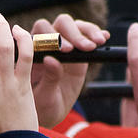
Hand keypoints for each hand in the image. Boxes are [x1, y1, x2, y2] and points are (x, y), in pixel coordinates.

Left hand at [30, 13, 108, 127]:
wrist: (51, 112)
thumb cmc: (42, 106)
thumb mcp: (45, 97)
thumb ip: (48, 79)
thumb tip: (51, 59)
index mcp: (33, 52)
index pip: (41, 32)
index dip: (54, 37)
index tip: (68, 51)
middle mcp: (48, 43)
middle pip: (60, 24)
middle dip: (74, 34)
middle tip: (85, 48)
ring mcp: (65, 44)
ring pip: (74, 26)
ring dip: (87, 31)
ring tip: (98, 43)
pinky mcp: (80, 50)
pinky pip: (87, 36)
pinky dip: (96, 34)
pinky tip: (104, 38)